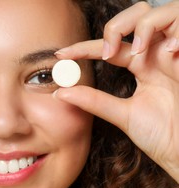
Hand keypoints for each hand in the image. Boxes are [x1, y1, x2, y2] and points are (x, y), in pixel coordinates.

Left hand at [54, 1, 178, 182]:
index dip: (84, 47)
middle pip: (136, 15)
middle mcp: (157, 54)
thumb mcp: (124, 114)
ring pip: (159, 12)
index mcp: (141, 66)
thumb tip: (59, 93)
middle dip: (116, 26)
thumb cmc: (163, 135)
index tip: (60, 56)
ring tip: (137, 51)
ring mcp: (176, 52)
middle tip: (106, 51)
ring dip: (143, 26)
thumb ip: (94, 101)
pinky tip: (170, 52)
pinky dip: (177, 31)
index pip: (110, 47)